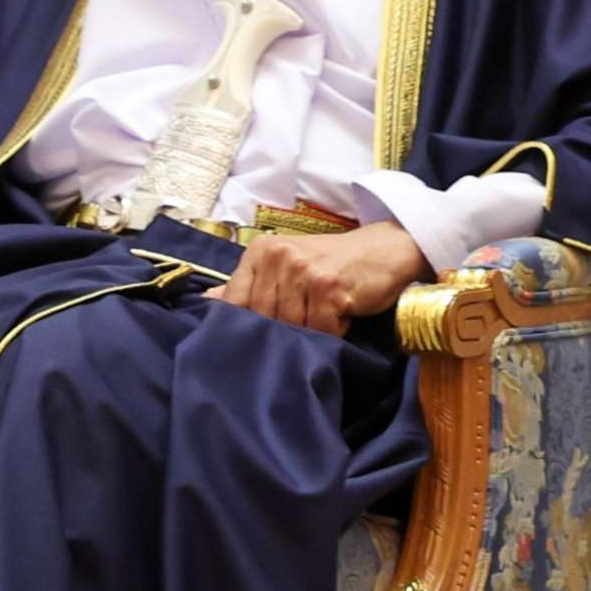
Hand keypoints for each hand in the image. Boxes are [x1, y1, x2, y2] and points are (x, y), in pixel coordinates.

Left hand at [212, 224, 430, 334]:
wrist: (383, 250)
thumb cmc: (331, 263)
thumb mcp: (285, 266)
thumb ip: (248, 284)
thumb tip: (207, 301)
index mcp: (260, 251)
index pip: (236, 300)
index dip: (245, 325)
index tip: (253, 340)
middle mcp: (278, 257)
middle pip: (263, 317)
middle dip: (281, 332)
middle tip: (299, 333)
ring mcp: (303, 271)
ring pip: (291, 326)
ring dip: (309, 333)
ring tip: (323, 322)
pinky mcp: (329, 287)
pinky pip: (320, 329)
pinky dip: (331, 333)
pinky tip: (341, 319)